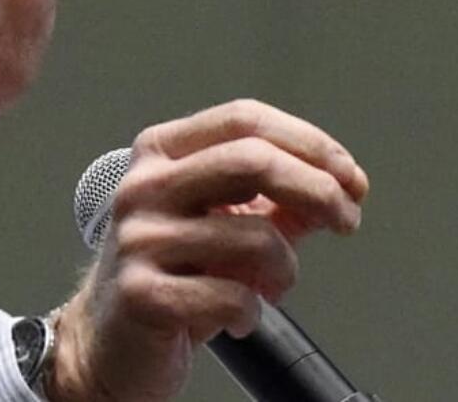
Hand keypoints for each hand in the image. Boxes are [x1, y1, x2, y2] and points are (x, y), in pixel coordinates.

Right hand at [46, 99, 369, 401]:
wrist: (109, 337)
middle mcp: (144, 186)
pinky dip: (253, 312)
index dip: (309, 142)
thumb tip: (344, 185)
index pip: (244, 119)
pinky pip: (233, 297)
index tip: (348, 177)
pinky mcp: (142, 293)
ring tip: (271, 285)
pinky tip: (239, 315)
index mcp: (160, 152)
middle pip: (252, 159)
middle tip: (347, 218)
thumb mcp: (225, 223)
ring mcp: (139, 238)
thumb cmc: (171, 272)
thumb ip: (280, 200)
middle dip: (319, 189)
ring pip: (255, 236)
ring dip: (287, 268)